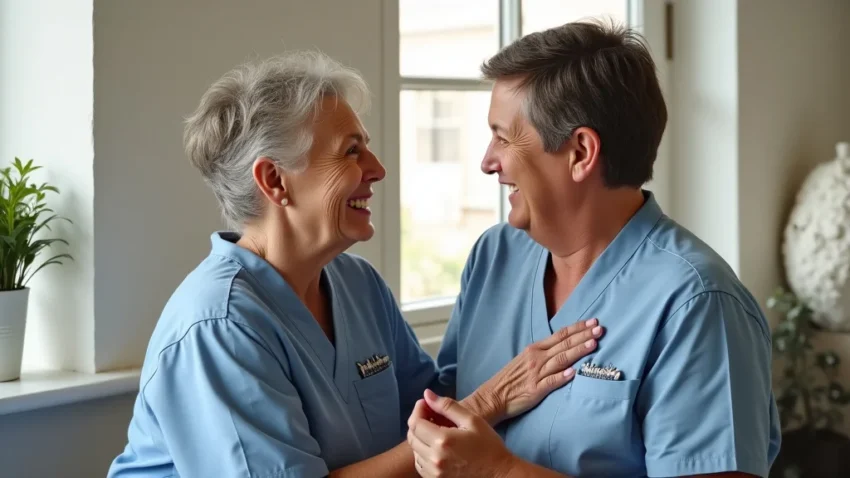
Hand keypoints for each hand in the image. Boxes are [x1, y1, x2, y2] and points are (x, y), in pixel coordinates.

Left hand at [408, 390, 514, 477]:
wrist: (499, 474)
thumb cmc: (488, 446)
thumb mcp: (472, 420)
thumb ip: (447, 406)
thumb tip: (427, 394)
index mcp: (442, 441)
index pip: (415, 423)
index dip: (418, 410)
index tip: (426, 404)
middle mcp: (434, 459)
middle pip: (412, 437)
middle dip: (418, 422)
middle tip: (430, 415)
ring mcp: (434, 473)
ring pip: (414, 451)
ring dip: (420, 438)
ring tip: (434, 431)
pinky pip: (420, 465)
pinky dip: (423, 454)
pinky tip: (436, 448)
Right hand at [472, 318, 602, 422]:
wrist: (493, 396)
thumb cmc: (510, 379)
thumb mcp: (524, 360)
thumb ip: (543, 354)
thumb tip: (563, 348)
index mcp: (534, 349)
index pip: (560, 335)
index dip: (577, 328)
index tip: (593, 322)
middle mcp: (536, 358)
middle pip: (564, 344)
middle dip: (584, 336)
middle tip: (600, 329)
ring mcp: (536, 374)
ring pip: (561, 360)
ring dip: (577, 351)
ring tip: (593, 344)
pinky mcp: (535, 390)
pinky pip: (550, 382)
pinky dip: (562, 377)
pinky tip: (573, 372)